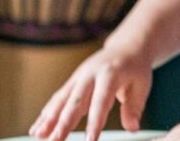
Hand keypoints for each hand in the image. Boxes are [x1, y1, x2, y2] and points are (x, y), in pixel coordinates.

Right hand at [30, 45, 152, 140]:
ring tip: (38, 136)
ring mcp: (78, 77)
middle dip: (63, 123)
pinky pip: (57, 99)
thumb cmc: (135, 68)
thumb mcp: (142, 85)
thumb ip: (134, 107)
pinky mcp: (72, 82)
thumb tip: (132, 128)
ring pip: (61, 100)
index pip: (101, 101)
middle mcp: (90, 74)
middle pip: (75, 101)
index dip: (95, 122)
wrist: (125, 47)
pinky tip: (37, 129)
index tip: (90, 140)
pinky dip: (46, 114)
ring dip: (48, 119)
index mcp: (110, 74)